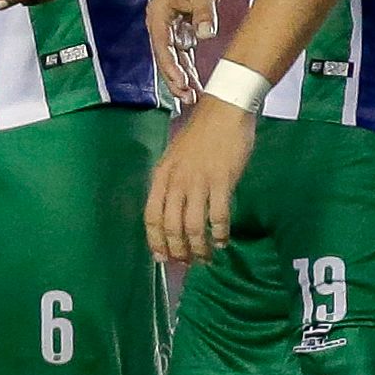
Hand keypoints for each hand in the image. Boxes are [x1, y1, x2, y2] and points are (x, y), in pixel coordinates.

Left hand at [147, 94, 257, 262]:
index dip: (155, 240)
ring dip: (199, 247)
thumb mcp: (175, 158)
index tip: (161, 257)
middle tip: (187, 263)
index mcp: (161, 176)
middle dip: (177, 249)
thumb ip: (172, 182)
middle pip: (171, 225)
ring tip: (206, 258)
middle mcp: (176, 181)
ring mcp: (198, 181)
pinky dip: (220, 233)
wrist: (224, 112)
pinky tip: (223, 242)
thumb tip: (174, 211)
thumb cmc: (201, 135)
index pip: (151, 216)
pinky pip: (219, 215)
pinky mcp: (222, 181)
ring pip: (194, 226)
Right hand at [148, 0, 230, 106]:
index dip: (170, 66)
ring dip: (183, 77)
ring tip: (193, 98)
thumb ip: (204, 12)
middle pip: (165, 57)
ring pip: (175, 58)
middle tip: (188, 99)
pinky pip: (185, 52)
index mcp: (159, 13)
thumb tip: (205, 35)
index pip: (162, 45)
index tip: (181, 83)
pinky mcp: (184, 26)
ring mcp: (172, 26)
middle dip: (175, 79)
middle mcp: (162, 23)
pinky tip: (196, 83)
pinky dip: (190, 67)